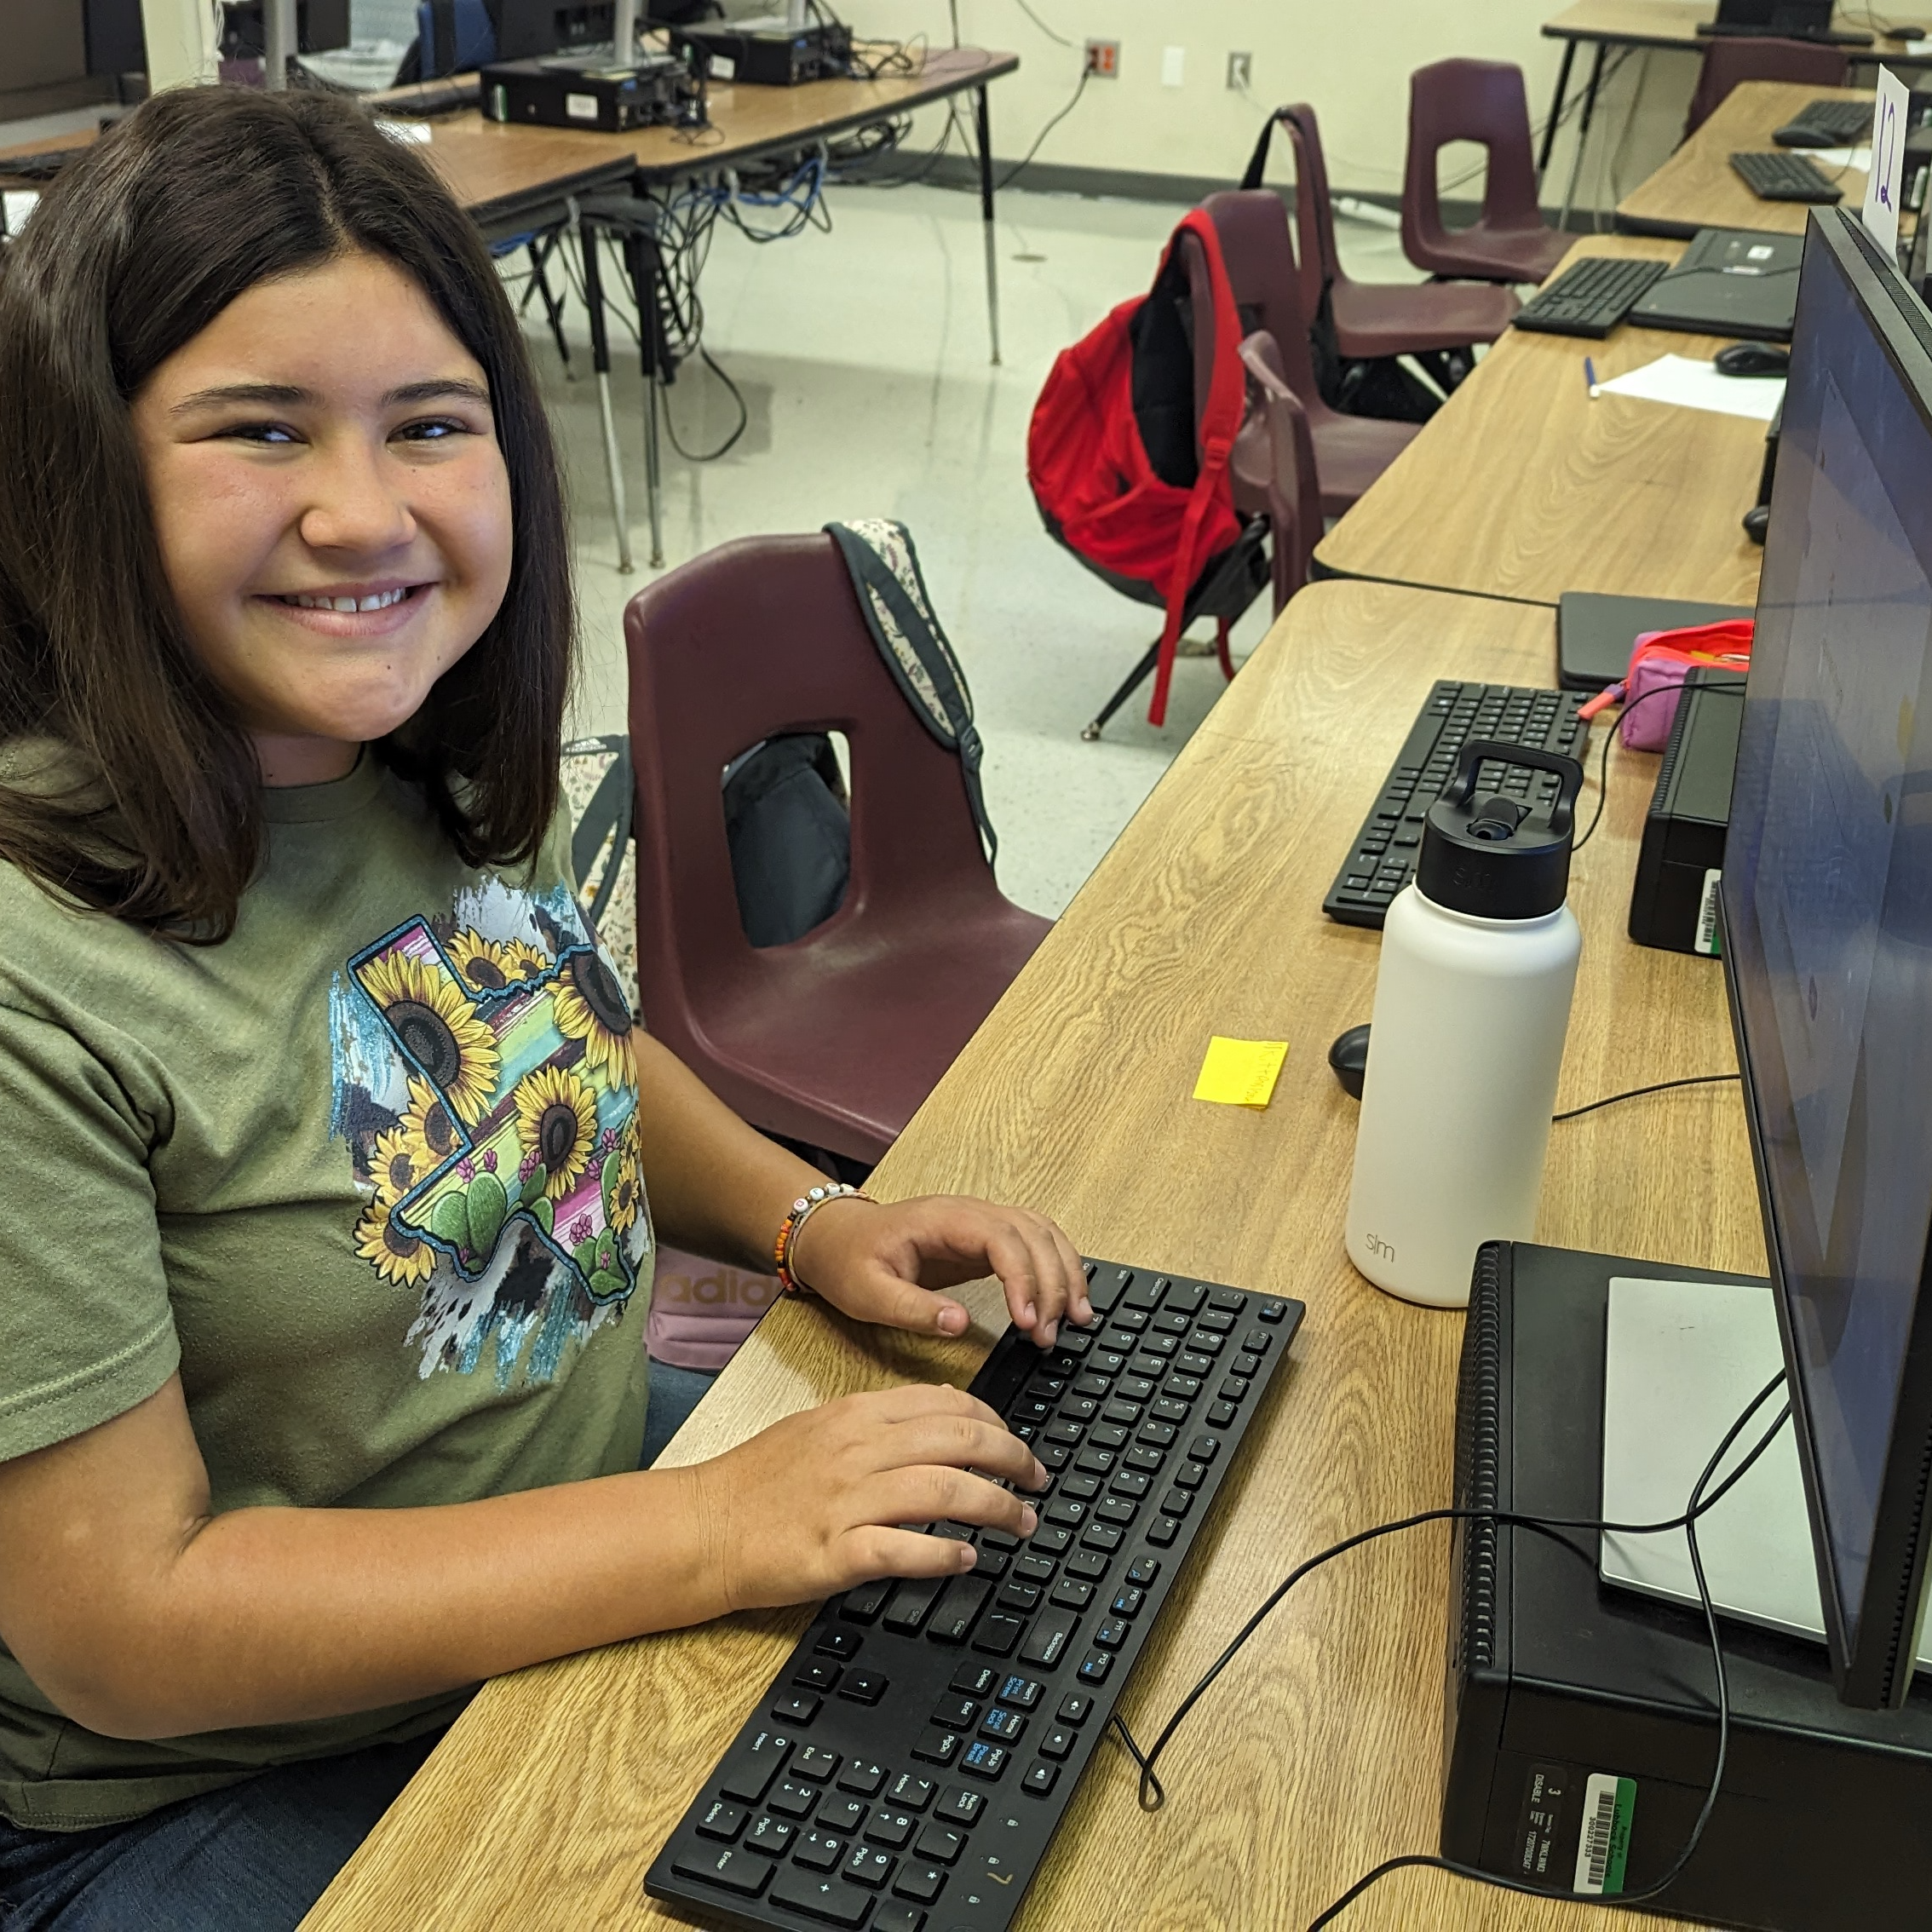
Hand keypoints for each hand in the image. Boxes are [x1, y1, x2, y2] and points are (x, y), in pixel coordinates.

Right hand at [688, 1384, 1048, 1610]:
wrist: (702, 1526)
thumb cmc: (759, 1481)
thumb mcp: (821, 1426)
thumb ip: (881, 1416)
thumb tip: (945, 1405)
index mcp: (856, 1415)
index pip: (946, 1405)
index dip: (996, 1423)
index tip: (1017, 1445)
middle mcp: (857, 1451)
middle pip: (959, 1441)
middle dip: (1012, 1460)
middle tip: (1038, 1481)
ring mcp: (847, 1501)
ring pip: (944, 1491)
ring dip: (996, 1507)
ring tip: (1022, 1522)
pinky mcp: (835, 1552)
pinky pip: (905, 1549)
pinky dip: (945, 1554)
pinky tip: (968, 1559)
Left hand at [790, 1194, 1092, 1348]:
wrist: (837, 1239)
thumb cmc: (849, 1261)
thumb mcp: (867, 1293)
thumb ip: (911, 1309)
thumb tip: (959, 1324)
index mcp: (942, 1219)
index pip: (1002, 1238)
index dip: (1023, 1278)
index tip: (1028, 1322)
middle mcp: (969, 1213)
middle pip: (1033, 1234)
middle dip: (1052, 1283)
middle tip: (1051, 1335)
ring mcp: (981, 1223)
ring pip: (1043, 1234)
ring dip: (1066, 1274)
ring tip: (1077, 1321)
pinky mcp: (986, 1239)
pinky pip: (1035, 1244)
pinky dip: (1058, 1268)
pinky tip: (1067, 1300)